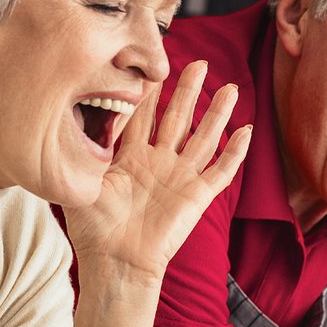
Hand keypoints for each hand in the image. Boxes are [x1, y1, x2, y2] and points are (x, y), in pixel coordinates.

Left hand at [63, 61, 249, 286]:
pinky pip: (221, 172)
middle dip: (189, 91)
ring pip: (204, 138)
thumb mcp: (82, 181)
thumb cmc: (93, 229)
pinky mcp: (196, 197)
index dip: (150, 92)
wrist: (114, 262)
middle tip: (201, 64)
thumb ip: (85, 151)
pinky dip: (234, 153)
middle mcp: (159, 164)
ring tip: (230, 88)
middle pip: (179, 119)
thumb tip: (79, 118)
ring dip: (218, 113)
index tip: (154, 67)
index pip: (143, 116)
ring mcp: (180, 178)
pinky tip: (246, 131)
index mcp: (130, 158)